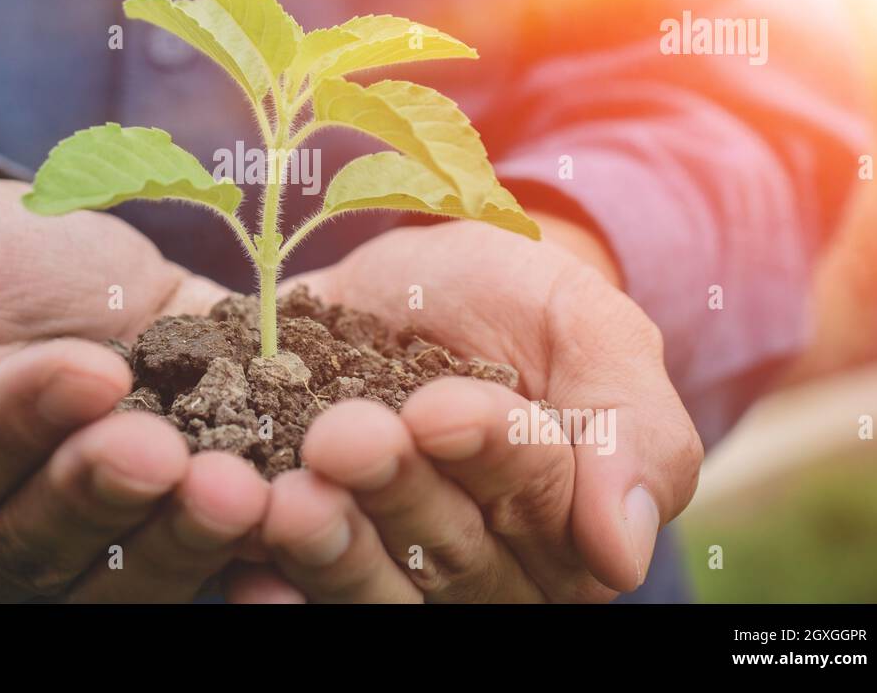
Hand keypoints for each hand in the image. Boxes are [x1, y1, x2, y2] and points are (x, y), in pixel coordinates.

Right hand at [0, 176, 267, 601]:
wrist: (44, 264)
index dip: (9, 431)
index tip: (90, 368)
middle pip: (26, 552)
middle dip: (98, 499)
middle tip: (166, 452)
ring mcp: (69, 557)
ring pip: (113, 586)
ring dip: (176, 544)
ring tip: (237, 492)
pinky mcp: (152, 540)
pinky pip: (189, 569)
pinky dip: (241, 553)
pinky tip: (287, 513)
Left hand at [227, 216, 702, 602]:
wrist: (408, 286)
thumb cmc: (510, 301)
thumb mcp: (581, 323)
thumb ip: (628, 423)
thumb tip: (622, 554)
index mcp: (567, 519)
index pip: (540, 499)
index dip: (491, 455)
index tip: (437, 408)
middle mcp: (488, 565)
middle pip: (452, 553)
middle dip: (397, 493)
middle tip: (342, 441)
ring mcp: (398, 567)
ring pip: (376, 586)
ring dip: (331, 548)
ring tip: (289, 501)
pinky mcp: (319, 557)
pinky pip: (302, 590)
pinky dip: (276, 583)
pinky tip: (248, 572)